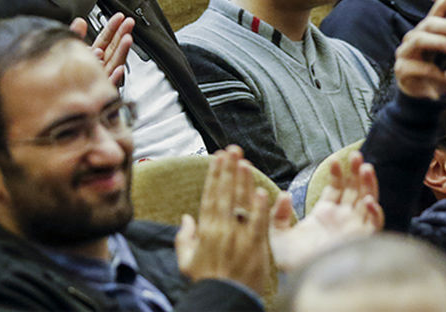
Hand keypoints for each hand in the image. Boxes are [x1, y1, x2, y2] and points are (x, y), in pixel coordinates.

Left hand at [71, 13, 132, 86]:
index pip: (105, 39)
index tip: (120, 17)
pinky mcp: (101, 93)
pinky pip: (109, 84)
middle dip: (122, 34)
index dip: (112, 28)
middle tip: (129, 22)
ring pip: (114, 62)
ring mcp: (102, 79)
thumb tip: (80, 21)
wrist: (62, 105)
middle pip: (113, 48)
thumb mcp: (71, 52)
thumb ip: (76, 36)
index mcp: (93, 57)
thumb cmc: (66, 80)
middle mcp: (100, 67)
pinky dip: (115, 77)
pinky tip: (119, 69)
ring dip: (122, 51)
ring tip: (128, 38)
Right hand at [175, 146, 270, 295]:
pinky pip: (258, 224)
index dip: (214, 175)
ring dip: (243, 182)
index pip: (210, 196)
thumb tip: (186, 218)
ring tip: (245, 162)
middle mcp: (222, 230)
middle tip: (233, 149)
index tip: (218, 157)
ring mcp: (239, 238)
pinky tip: (262, 192)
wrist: (223, 302)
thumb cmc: (206, 282)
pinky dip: (260, 209)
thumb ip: (184, 238)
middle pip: (225, 194)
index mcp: (206, 231)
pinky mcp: (255, 248)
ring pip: (241, 204)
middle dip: (229, 170)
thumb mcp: (186, 261)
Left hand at [268, 151, 382, 272]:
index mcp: (324, 214)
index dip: (338, 173)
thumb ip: (279, 214)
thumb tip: (284, 195)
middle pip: (355, 190)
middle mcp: (342, 219)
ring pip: (367, 201)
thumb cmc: (290, 262)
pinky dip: (374, 212)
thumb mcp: (278, 234)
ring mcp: (353, 229)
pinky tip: (368, 201)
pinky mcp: (361, 241)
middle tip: (357, 156)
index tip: (335, 160)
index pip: (336, 188)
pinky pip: (374, 225)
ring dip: (368, 184)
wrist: (302, 281)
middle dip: (357, 172)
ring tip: (365, 167)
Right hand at [394, 0, 445, 100]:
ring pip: (420, 40)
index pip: (437, 10)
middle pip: (429, 24)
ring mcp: (405, 52)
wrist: (424, 96)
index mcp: (427, 31)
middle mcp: (413, 37)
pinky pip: (421, 69)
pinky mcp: (402, 70)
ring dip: (440, 42)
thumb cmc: (438, 71)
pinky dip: (441, 74)